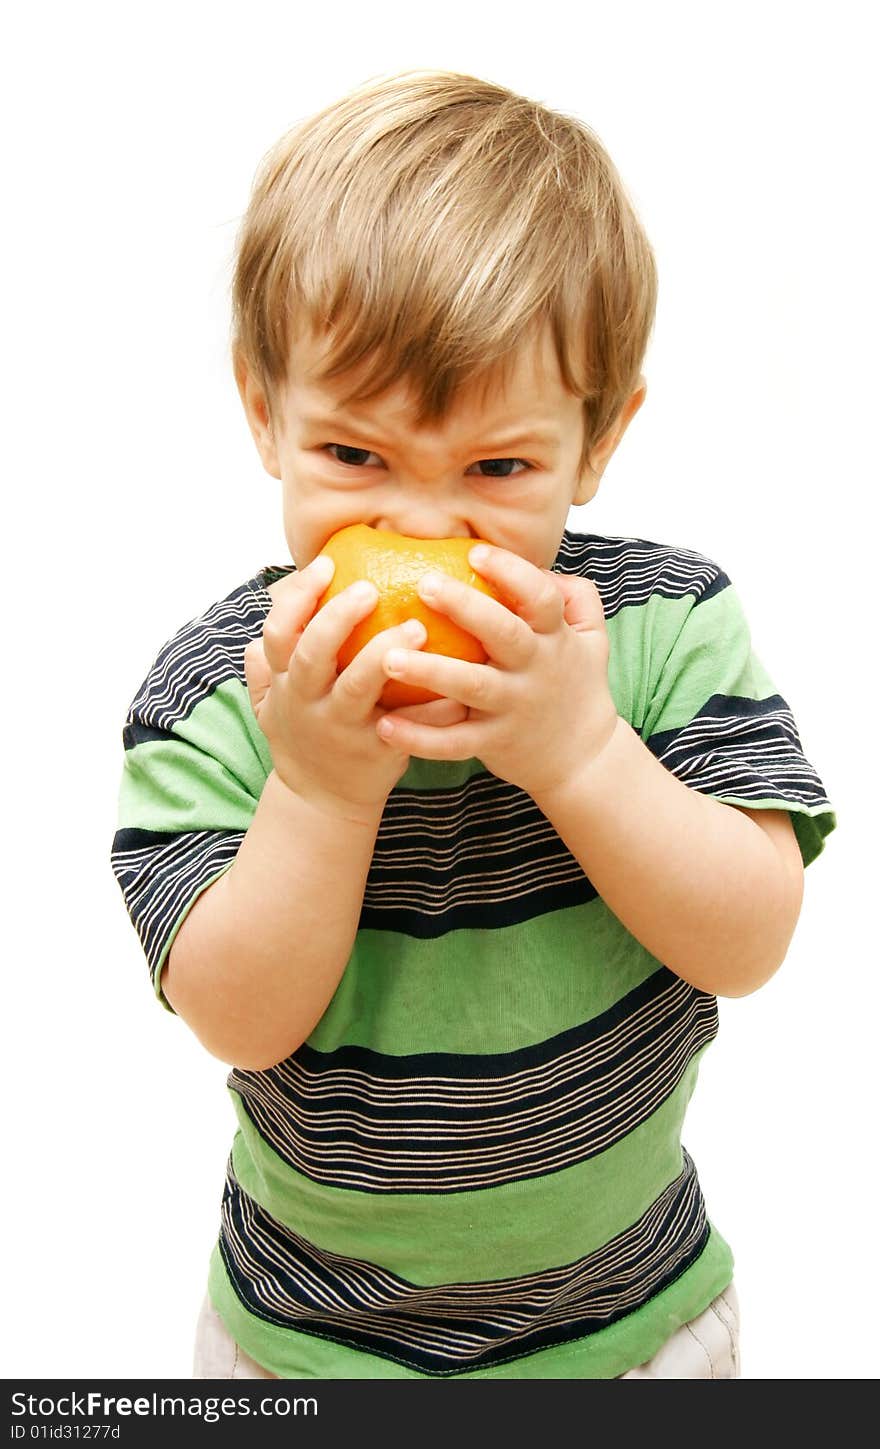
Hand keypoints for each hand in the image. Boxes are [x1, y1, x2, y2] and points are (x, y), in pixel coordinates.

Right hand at [244, 556, 467, 820]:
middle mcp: (308, 703)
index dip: (297, 598)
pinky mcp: (375, 752)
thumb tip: (255, 636)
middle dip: (336, 619)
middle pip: (312, 654)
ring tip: (416, 628)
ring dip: (382, 655)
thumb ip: (265, 673)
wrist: (321, 803)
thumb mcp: (272, 709)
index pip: (279, 633)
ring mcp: (341, 728)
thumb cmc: (306, 739)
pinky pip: (407, 725)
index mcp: (287, 683)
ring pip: (356, 688)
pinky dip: (432, 707)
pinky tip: (456, 685)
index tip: (326, 564)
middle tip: (370, 588)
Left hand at [374, 544, 619, 799]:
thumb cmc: (578, 686)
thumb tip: (546, 566)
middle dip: (465, 607)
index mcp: (555, 638)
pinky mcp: (493, 743)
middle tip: (423, 583)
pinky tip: (383, 724)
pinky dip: (418, 738)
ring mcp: (513, 708)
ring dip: (429, 671)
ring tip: (387, 658)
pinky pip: (453, 742)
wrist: (584, 758)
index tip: (474, 552)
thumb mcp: (593, 638)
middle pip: (503, 634)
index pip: (540, 598)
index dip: (512, 573)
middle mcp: (535, 670)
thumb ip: (578, 597)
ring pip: (470, 688)